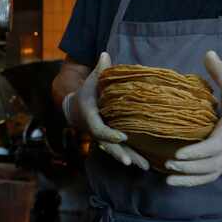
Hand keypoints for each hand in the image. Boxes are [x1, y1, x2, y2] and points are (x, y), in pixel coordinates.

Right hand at [71, 53, 149, 169]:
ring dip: (130, 158)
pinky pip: (121, 150)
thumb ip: (100, 70)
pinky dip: (132, 157)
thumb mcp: (91, 80)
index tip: (124, 137)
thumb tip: (105, 54)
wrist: (76, 107)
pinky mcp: (110, 140)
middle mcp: (96, 130)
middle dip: (121, 154)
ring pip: (116, 151)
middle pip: (108, 146)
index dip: (110, 135)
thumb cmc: (87, 91)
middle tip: (132, 162)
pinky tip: (146, 164)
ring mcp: (103, 138)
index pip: (99, 130)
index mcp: (91, 117)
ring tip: (144, 167)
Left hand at [165, 50, 221, 186]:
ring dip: (190, 179)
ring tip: (168, 179)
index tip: (178, 154)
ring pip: (211, 173)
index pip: (216, 145)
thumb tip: (207, 53)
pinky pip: (211, 176)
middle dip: (190, 168)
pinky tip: (176, 181)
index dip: (197, 152)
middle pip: (212, 164)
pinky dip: (194, 182)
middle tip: (168, 164)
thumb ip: (220, 71)